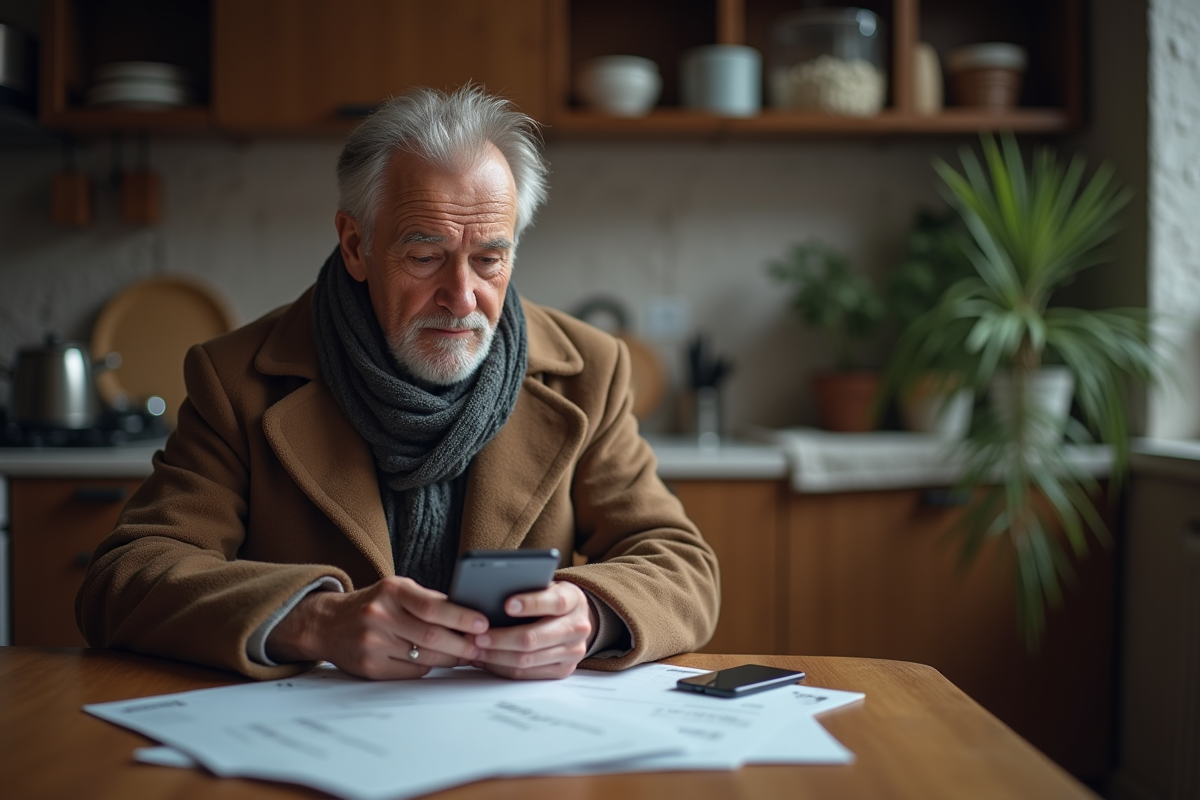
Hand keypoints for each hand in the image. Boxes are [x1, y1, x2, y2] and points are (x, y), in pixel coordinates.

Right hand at [266, 576, 488, 679]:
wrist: (328, 624)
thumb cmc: (374, 604)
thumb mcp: (397, 590)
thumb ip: (429, 600)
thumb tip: (469, 615)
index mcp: (391, 591)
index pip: (433, 606)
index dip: (461, 617)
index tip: (482, 623)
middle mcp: (379, 616)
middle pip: (432, 636)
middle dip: (462, 644)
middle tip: (481, 646)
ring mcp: (372, 643)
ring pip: (425, 657)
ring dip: (451, 658)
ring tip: (467, 654)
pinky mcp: (370, 668)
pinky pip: (412, 671)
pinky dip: (429, 666)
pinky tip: (438, 661)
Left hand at [469, 581, 595, 679]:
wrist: (577, 619)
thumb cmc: (553, 599)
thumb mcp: (548, 586)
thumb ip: (530, 588)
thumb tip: (493, 594)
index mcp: (574, 600)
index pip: (555, 603)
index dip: (530, 604)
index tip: (506, 604)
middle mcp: (577, 628)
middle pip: (534, 638)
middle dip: (501, 638)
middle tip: (477, 636)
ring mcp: (572, 653)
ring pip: (527, 660)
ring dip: (496, 656)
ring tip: (476, 649)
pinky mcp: (563, 670)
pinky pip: (526, 674)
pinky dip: (503, 667)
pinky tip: (487, 659)